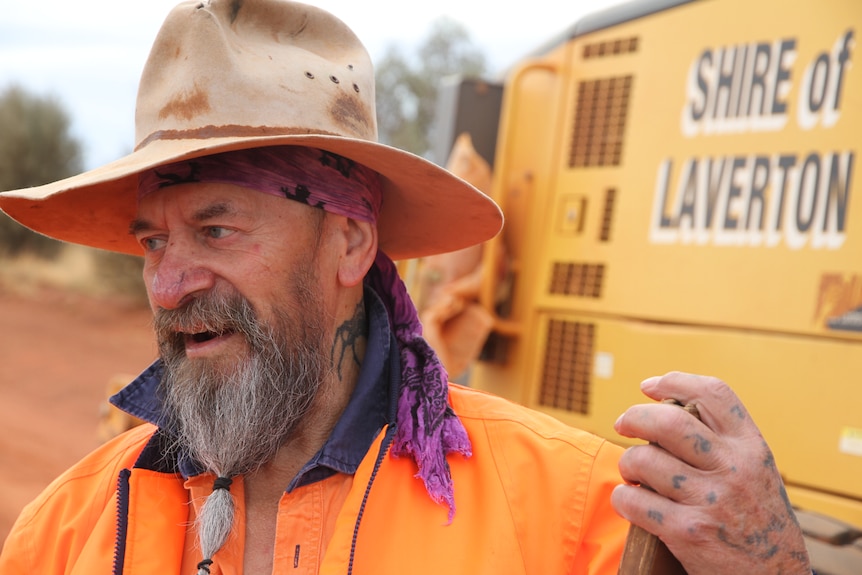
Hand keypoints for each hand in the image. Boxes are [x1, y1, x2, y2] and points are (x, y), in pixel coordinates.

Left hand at [611, 372, 811, 574]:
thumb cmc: (757, 523)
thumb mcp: (756, 473)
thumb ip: (723, 443)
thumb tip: (666, 408)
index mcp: (752, 448)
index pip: (714, 394)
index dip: (675, 381)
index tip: (649, 386)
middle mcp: (733, 469)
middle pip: (668, 421)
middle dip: (635, 417)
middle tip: (622, 424)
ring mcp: (710, 500)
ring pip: (644, 460)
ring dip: (627, 463)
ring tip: (633, 473)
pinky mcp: (688, 531)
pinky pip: (634, 501)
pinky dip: (623, 498)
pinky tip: (630, 501)